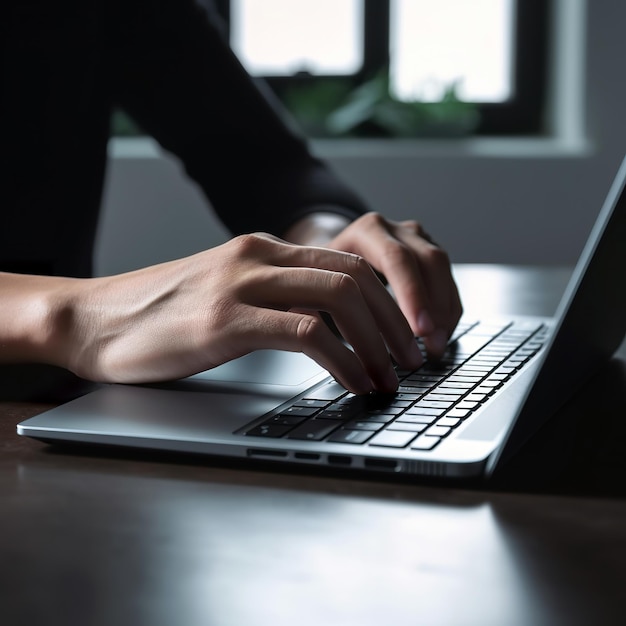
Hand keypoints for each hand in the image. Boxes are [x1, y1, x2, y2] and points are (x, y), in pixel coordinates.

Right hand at [53, 234, 423, 393]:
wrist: (93, 320)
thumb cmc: (160, 316)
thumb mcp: (225, 294)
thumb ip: (271, 297)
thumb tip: (324, 325)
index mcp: (262, 249)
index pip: (347, 262)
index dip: (389, 300)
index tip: (406, 335)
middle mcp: (257, 256)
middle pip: (354, 276)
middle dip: (396, 320)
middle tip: (413, 359)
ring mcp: (241, 284)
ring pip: (338, 297)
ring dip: (377, 340)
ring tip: (392, 376)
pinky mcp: (225, 320)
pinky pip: (305, 333)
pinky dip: (343, 360)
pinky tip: (355, 383)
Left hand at [308, 212, 462, 357]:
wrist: (328, 255)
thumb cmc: (321, 275)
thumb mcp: (315, 283)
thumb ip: (322, 303)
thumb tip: (330, 343)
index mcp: (366, 231)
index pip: (396, 258)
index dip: (411, 294)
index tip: (419, 330)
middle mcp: (395, 231)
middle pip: (428, 261)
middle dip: (433, 306)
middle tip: (432, 344)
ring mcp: (416, 241)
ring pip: (443, 271)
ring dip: (444, 312)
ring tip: (436, 347)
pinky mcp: (428, 257)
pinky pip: (447, 282)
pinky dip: (447, 312)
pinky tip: (439, 337)